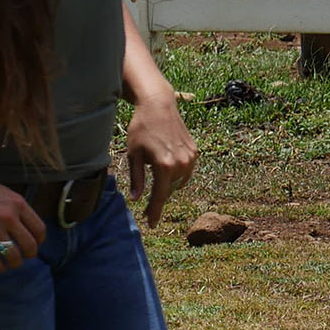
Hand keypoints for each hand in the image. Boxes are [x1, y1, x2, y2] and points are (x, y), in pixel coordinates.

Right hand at [0, 164, 46, 272]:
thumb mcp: (5, 193)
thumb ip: (16, 208)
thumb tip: (25, 225)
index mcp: (19, 204)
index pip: (39, 229)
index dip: (39, 241)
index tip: (35, 244)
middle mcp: (9, 217)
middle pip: (30, 245)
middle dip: (30, 254)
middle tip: (26, 256)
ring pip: (13, 254)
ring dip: (15, 262)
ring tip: (13, 263)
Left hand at [125, 95, 196, 224]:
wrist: (159, 106)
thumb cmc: (141, 129)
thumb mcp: (134, 155)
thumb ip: (136, 179)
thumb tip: (136, 199)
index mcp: (164, 166)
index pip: (159, 196)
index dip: (154, 212)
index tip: (151, 224)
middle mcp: (181, 164)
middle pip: (169, 190)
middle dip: (159, 198)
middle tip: (147, 208)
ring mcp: (191, 158)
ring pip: (179, 182)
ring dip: (168, 185)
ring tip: (155, 178)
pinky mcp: (195, 152)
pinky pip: (186, 171)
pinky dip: (176, 174)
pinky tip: (166, 166)